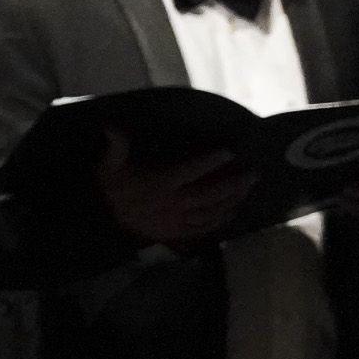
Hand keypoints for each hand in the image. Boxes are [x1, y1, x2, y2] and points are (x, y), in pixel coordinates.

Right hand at [96, 132, 250, 242]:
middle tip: (253, 173)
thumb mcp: (108, 166)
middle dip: (233, 183)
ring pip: (211, 211)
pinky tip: (233, 211)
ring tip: (248, 188)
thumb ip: (116, 148)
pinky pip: (203, 227)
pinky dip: (220, 220)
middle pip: (209, 193)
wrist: (105, 220)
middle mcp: (172, 203)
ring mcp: (177, 220)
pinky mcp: (178, 232)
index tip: (230, 151)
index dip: (210, 161)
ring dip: (232, 200)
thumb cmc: (112, 188)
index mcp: (159, 184)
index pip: (190, 171)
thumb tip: (111, 127)